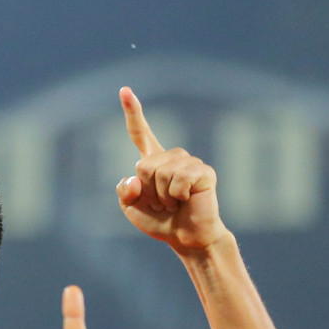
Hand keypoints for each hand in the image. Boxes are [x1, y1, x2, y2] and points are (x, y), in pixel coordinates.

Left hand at [116, 87, 229, 251]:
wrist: (186, 238)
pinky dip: (177, 196)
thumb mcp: (131, 208)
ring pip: (160, 173)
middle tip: (162, 204)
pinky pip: (178, 179)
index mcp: (153, 162)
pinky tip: (186, 201)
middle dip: (147, 191)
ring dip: (162, 197)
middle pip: (143, 165)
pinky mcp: (203, 172)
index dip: (133, 112)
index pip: (140, 133)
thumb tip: (134, 178)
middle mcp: (172, 158)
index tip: (125, 90)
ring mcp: (189, 162)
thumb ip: (124, 192)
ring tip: (174, 204)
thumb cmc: (160, 222)